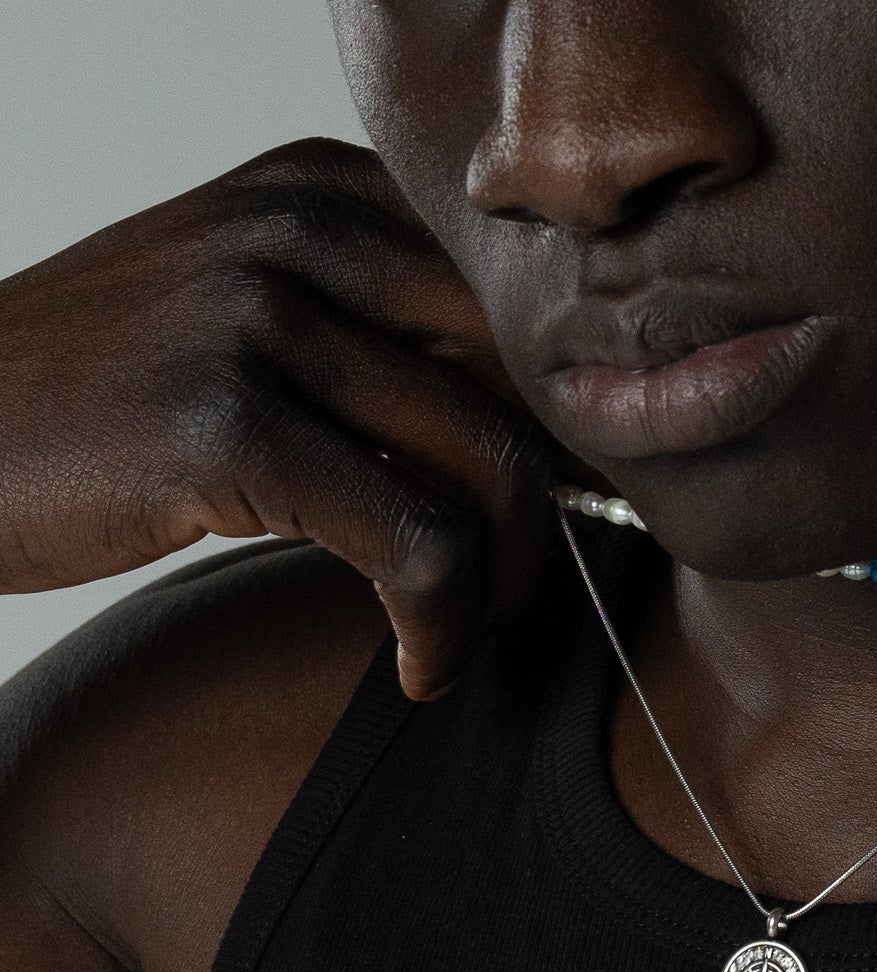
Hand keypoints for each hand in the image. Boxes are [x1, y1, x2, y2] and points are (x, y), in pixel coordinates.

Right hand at [0, 138, 559, 696]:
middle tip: (520, 591)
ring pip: (494, 469)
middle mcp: (302, 231)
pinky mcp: (227, 425)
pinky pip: (418, 547)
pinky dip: (444, 628)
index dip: (565, 429)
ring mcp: (260, 318)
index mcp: (324, 193)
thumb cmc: (103, 404)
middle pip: (530, 382)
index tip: (553, 515)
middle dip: (555, 507)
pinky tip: (417, 666)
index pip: (521, 311)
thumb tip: (542, 438)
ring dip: (505, 587)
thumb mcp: (246, 322)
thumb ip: (376, 341)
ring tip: (461, 636)